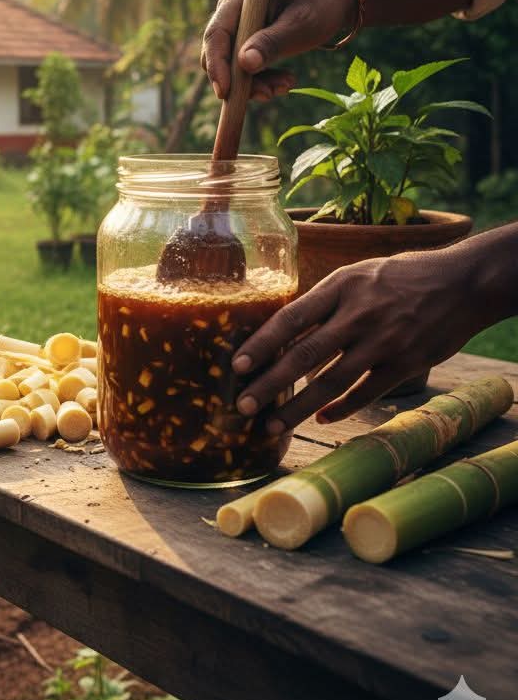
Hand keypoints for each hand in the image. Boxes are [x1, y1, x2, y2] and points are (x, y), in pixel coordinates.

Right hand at [201, 0, 357, 99]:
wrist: (332, 3)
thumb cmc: (319, 7)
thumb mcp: (300, 25)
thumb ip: (272, 43)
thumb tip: (245, 63)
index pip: (217, 34)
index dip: (217, 65)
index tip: (225, 93)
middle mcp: (230, 8)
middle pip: (219, 53)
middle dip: (240, 79)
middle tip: (269, 94)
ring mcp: (235, 25)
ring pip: (230, 65)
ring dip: (254, 83)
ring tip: (286, 86)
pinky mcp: (242, 40)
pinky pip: (241, 68)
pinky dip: (260, 80)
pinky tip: (283, 82)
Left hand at [230, 248, 484, 433]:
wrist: (462, 282)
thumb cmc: (397, 277)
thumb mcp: (355, 274)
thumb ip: (322, 301)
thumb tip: (281, 330)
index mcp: (340, 287)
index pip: (291, 318)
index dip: (262, 343)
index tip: (237, 365)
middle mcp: (359, 315)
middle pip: (305, 355)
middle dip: (270, 384)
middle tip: (243, 406)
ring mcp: (384, 342)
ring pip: (332, 382)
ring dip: (298, 407)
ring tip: (272, 425)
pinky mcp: (406, 364)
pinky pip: (366, 393)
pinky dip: (342, 408)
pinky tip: (321, 419)